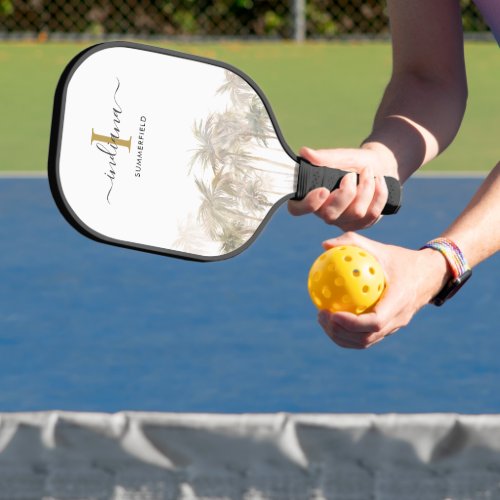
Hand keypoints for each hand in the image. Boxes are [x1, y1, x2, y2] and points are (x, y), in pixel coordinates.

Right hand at [288, 146, 396, 230]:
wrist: (379, 166)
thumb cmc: (354, 162)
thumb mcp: (341, 156)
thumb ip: (324, 157)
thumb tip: (305, 152)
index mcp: (312, 196)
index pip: (297, 209)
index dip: (308, 204)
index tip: (323, 190)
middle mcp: (324, 213)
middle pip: (330, 215)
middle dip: (346, 193)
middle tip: (351, 174)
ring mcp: (343, 221)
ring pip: (356, 213)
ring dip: (366, 188)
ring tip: (368, 172)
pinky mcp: (361, 224)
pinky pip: (372, 214)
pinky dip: (379, 194)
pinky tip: (379, 181)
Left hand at [316, 232, 450, 348]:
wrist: (429, 275)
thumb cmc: (401, 260)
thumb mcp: (380, 248)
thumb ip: (353, 243)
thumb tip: (325, 245)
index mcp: (399, 301)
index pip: (375, 321)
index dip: (352, 323)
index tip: (332, 313)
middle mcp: (398, 319)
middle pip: (366, 338)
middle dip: (340, 332)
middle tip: (321, 315)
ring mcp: (394, 327)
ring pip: (365, 342)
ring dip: (341, 336)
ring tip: (323, 319)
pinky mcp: (389, 329)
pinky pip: (366, 337)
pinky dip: (347, 334)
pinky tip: (331, 318)